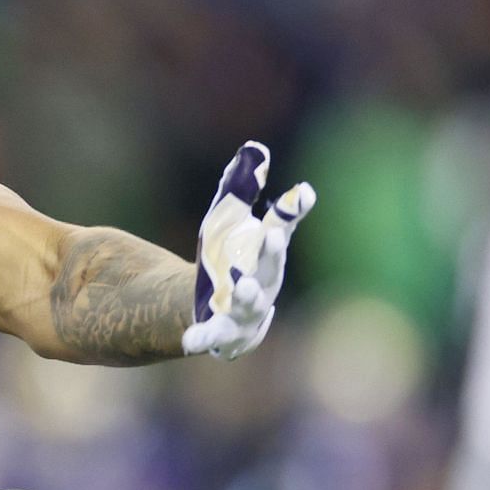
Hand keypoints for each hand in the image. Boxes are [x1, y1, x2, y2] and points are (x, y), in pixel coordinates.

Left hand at [182, 141, 315, 360]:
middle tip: (271, 235)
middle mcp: (264, 284)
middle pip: (272, 269)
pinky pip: (212, 338)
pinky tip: (188, 341)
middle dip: (272, 254)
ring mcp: (245, 312)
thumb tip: (255, 148)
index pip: (281, 229)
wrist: (209, 307)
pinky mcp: (221, 335)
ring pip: (251, 306)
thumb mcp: (226, 219)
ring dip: (248, 296)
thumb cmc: (226, 258)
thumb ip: (240, 187)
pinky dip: (202, 339)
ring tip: (242, 287)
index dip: (290, 212)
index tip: (301, 192)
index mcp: (267, 255)